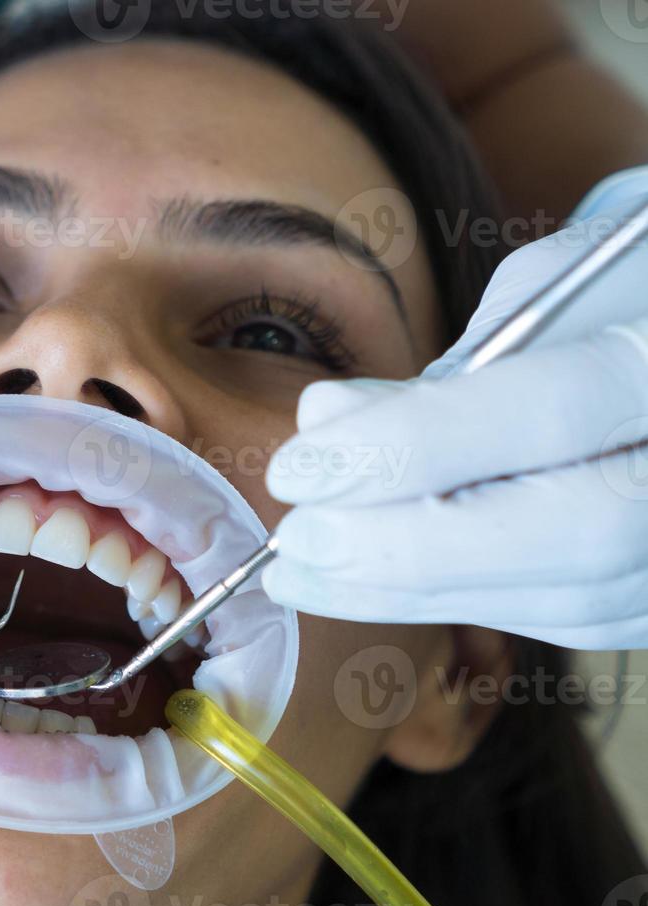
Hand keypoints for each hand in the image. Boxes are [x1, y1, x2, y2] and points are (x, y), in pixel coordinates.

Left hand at [262, 171, 647, 649]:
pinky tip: (373, 584)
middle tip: (295, 540)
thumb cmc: (628, 289)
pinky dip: (458, 599)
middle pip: (577, 533)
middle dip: (412, 546)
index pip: (552, 414)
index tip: (297, 470)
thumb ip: (451, 365)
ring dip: (414, 591)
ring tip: (305, 570)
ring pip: (571, 597)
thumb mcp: (550, 286)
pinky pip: (570, 615)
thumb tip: (325, 423)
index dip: (412, 449)